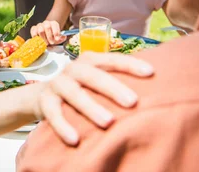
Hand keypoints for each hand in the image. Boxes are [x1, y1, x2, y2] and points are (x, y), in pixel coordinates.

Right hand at [30, 20, 65, 44]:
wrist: (45, 37)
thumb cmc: (52, 37)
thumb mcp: (58, 38)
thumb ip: (61, 38)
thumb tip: (63, 37)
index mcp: (53, 23)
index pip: (54, 25)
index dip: (56, 32)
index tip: (57, 39)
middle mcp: (46, 23)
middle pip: (47, 27)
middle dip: (50, 37)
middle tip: (51, 43)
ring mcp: (39, 25)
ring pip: (40, 30)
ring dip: (44, 39)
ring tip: (46, 43)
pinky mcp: (33, 29)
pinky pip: (34, 32)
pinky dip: (36, 37)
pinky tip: (39, 41)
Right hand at [33, 52, 153, 145]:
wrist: (42, 97)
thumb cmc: (81, 88)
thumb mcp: (95, 80)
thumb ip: (116, 81)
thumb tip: (156, 89)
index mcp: (89, 61)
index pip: (111, 60)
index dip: (130, 64)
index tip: (151, 72)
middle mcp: (73, 69)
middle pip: (93, 75)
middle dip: (113, 88)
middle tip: (133, 102)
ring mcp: (57, 84)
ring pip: (74, 94)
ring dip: (91, 107)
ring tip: (108, 123)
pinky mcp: (45, 102)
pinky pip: (54, 114)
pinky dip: (63, 126)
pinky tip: (75, 140)